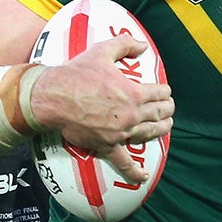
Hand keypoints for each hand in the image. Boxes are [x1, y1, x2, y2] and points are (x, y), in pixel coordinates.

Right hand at [30, 34, 173, 182]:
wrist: (53, 97)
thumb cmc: (77, 73)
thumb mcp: (102, 51)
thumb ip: (126, 44)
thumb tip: (143, 45)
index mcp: (134, 92)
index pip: (160, 92)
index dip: (165, 91)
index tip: (164, 91)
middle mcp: (132, 114)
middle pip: (159, 113)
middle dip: (167, 109)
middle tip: (168, 108)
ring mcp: (121, 132)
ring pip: (149, 134)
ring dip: (161, 130)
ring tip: (166, 126)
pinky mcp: (107, 145)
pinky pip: (123, 161)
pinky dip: (134, 172)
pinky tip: (142, 177)